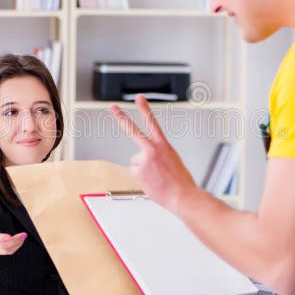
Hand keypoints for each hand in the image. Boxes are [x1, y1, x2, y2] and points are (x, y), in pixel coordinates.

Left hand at [109, 94, 197, 211]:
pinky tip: (152, 181)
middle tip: (112, 107)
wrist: (182, 196)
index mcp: (164, 145)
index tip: (139, 98)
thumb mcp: (173, 160)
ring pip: (136, 161)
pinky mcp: (138, 171)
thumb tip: (146, 160)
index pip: (152, 122)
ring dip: (144, 169)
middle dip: (121, 118)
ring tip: (156, 177)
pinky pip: (135, 172)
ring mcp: (143, 160)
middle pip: (133, 130)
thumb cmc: (181, 181)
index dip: (145, 109)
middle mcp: (152, 150)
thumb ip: (158, 155)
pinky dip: (142, 178)